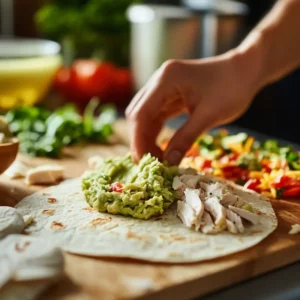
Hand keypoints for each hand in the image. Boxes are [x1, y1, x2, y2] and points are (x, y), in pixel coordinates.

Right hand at [126, 50, 260, 164]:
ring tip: (156, 159)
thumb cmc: (232, 89)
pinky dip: (156, 132)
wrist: (245, 71)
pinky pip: (157, 115)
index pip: (141, 113)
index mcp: (166, 80)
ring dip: (147, 137)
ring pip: (145, 116)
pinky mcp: (170, 93)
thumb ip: (185, 139)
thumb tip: (167, 163)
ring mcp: (163, 86)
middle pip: (138, 114)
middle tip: (150, 163)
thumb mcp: (209, 116)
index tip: (144, 162)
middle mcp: (159, 80)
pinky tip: (161, 147)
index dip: (139, 140)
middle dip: (141, 140)